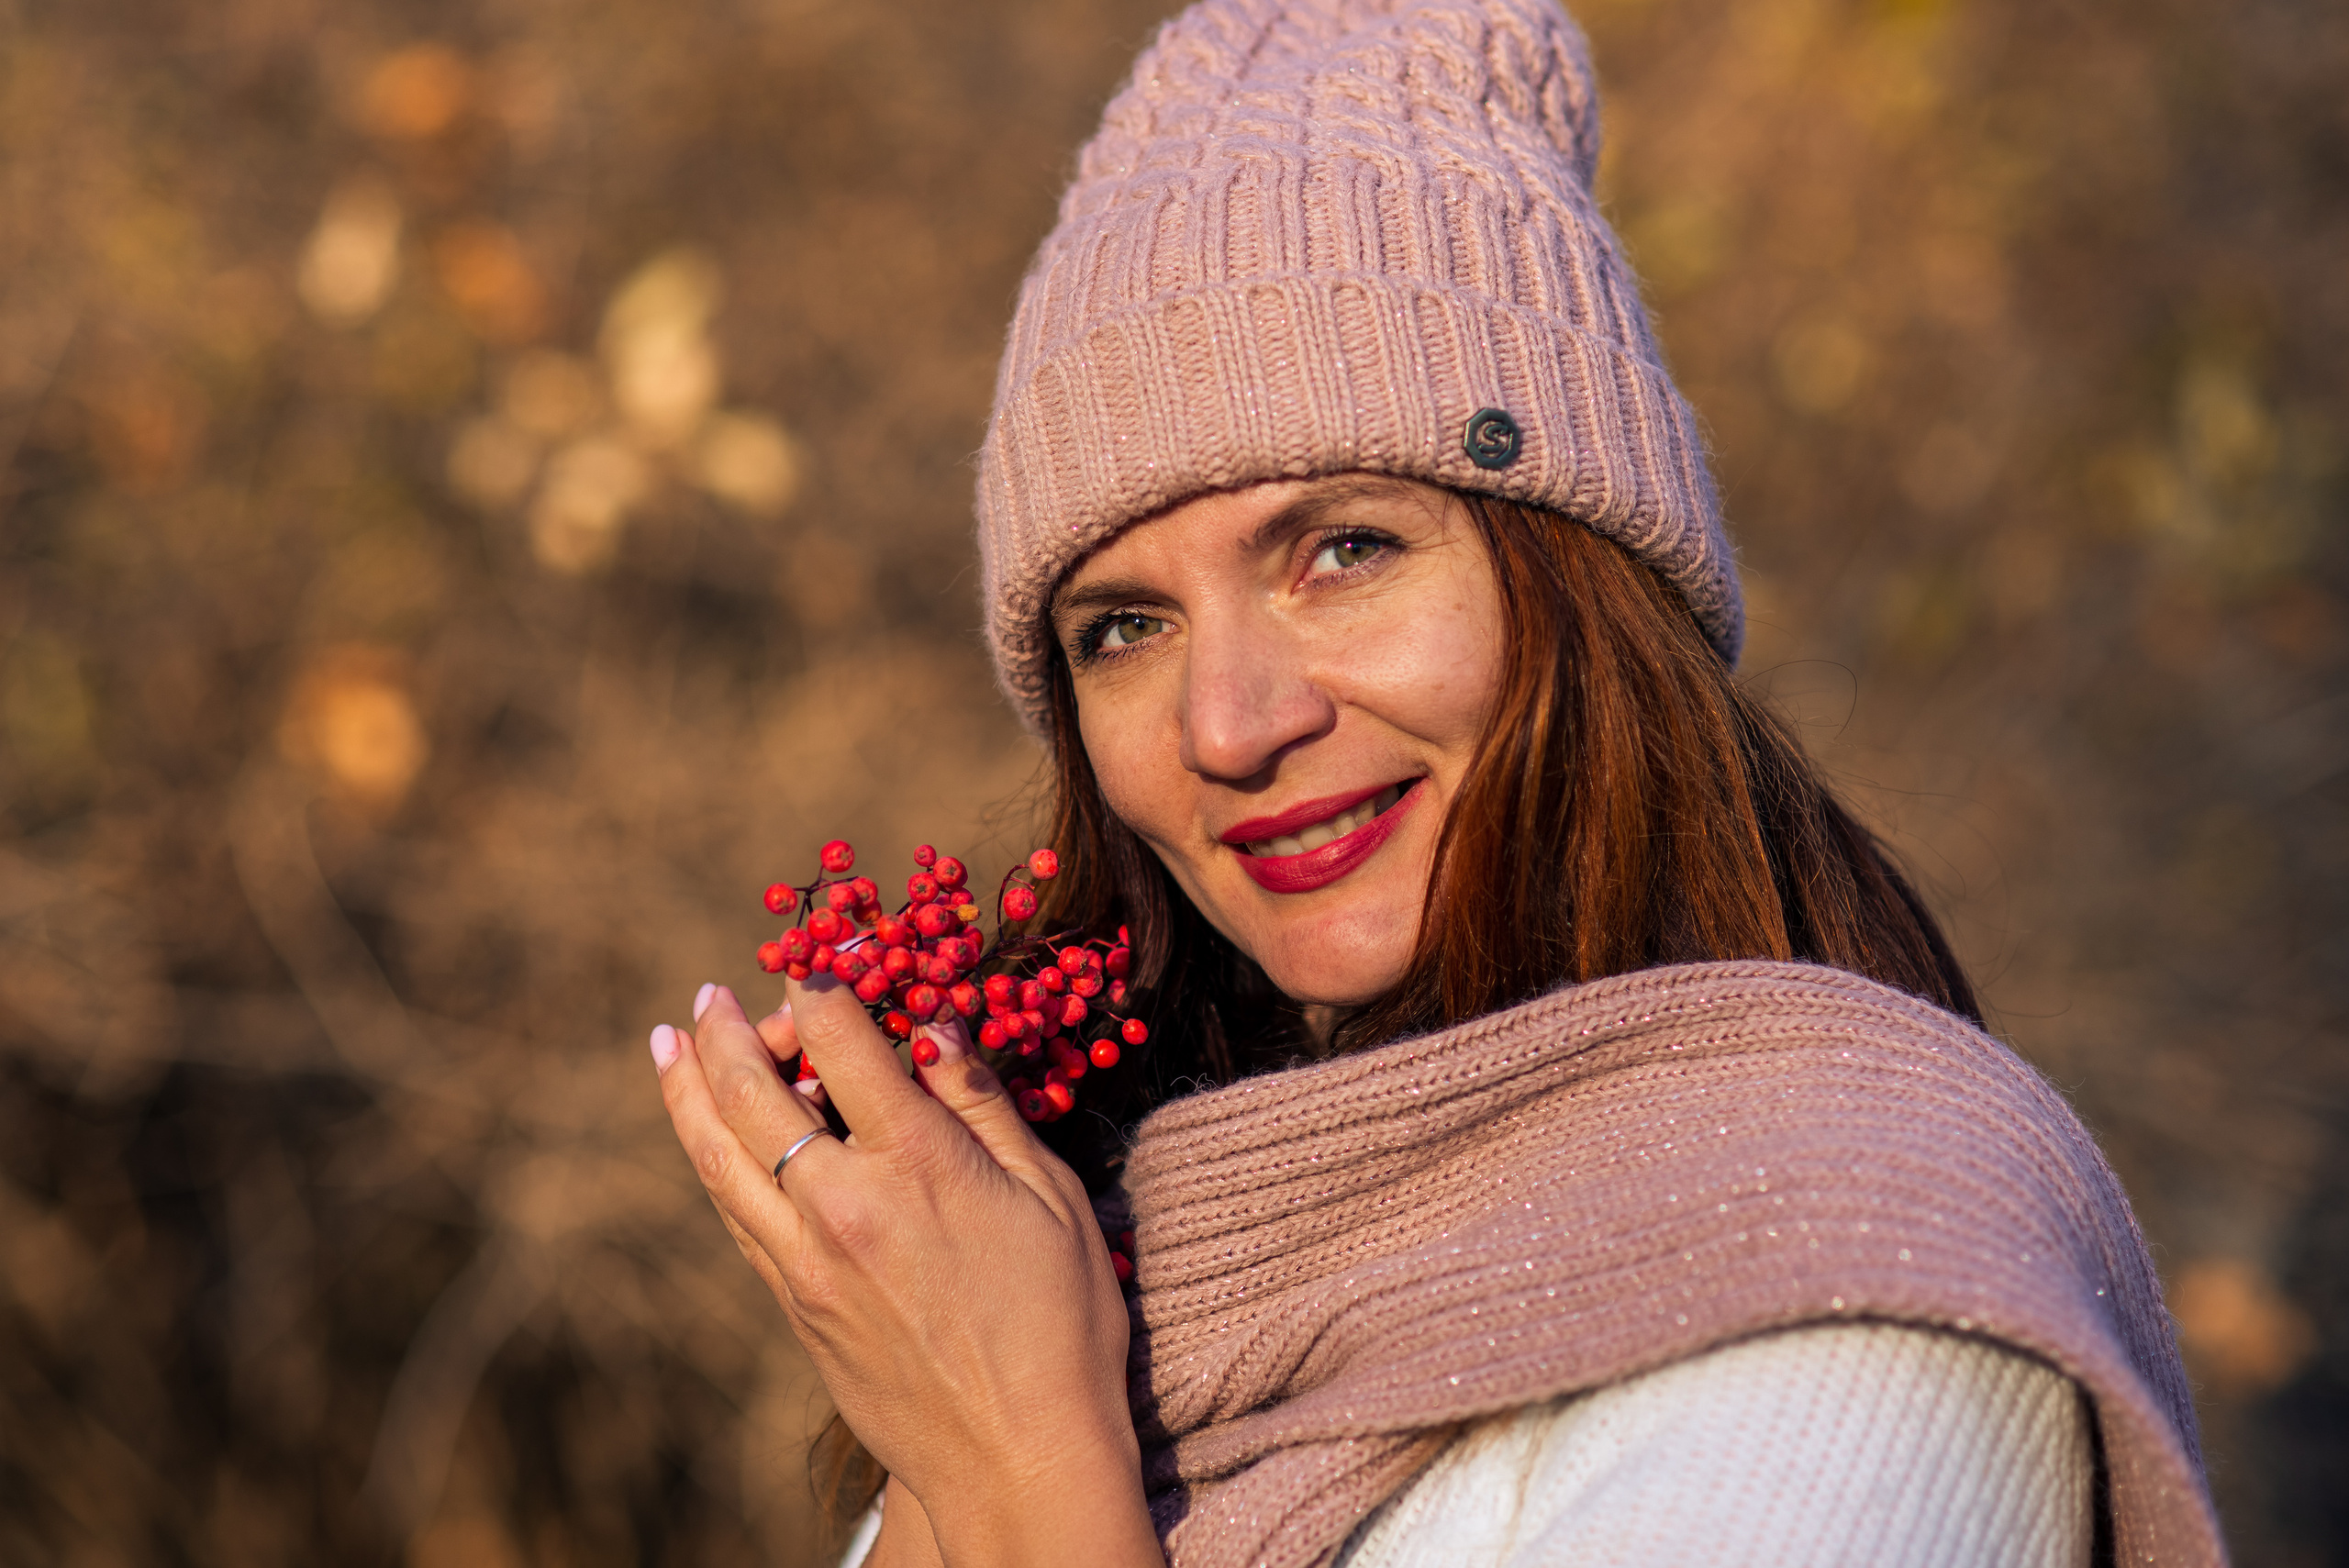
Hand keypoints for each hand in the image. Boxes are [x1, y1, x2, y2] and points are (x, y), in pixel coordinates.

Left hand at [652, 976, 1162, 1567]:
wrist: (1017, 1457)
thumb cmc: (1062, 1322)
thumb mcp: (1052, 1195)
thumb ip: (984, 1105)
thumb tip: (935, 1027)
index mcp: (918, 1162)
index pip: (841, 1041)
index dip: (822, 990)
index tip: (816, 970)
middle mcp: (844, 1202)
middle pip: (754, 1091)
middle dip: (726, 1032)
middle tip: (709, 997)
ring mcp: (806, 1259)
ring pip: (718, 1156)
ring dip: (685, 1092)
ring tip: (664, 1046)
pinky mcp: (792, 1305)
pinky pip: (735, 1214)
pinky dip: (711, 1161)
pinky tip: (707, 1137)